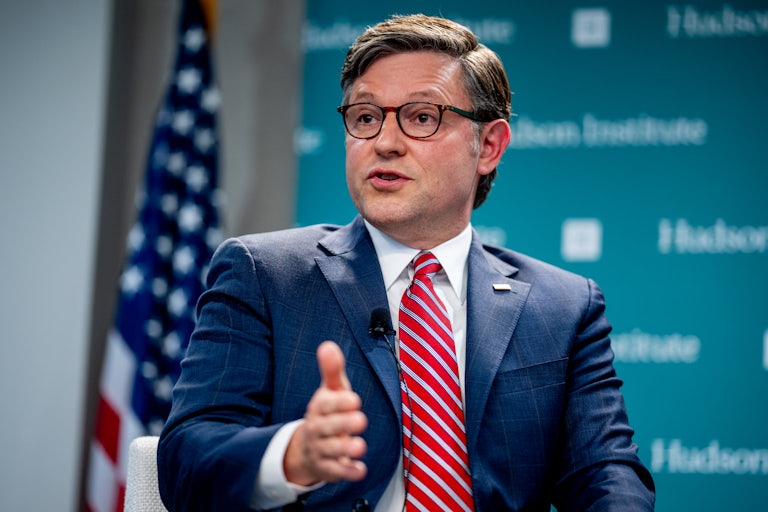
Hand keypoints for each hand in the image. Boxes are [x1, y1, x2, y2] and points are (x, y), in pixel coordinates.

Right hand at [284, 341, 367, 485]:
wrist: (306, 448)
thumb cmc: (327, 414)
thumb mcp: (330, 391)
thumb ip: (331, 370)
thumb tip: (328, 345)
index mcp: (318, 408)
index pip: (324, 404)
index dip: (338, 402)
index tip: (354, 399)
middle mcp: (316, 429)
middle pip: (327, 428)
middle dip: (343, 424)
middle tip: (361, 420)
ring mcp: (321, 450)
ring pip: (331, 451)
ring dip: (346, 449)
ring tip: (360, 446)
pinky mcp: (327, 469)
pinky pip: (336, 472)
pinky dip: (348, 473)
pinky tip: (360, 470)